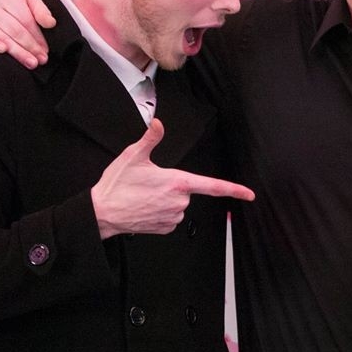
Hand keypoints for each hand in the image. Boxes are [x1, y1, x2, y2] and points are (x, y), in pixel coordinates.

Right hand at [0, 0, 54, 68]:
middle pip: (15, 30)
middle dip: (30, 47)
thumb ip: (42, 11)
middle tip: (41, 60)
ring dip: (18, 52)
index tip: (45, 50)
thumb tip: (50, 23)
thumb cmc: (15, 7)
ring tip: (31, 62)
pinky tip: (3, 51)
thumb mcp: (30, 3)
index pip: (25, 20)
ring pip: (3, 37)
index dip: (37, 36)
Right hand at [91, 119, 254, 238]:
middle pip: (187, 191)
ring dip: (166, 199)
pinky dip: (160, 211)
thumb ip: (150, 138)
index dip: (234, 189)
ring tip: (143, 196)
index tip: (249, 194)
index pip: (213, 186)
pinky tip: (144, 207)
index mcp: (177, 182)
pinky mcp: (165, 228)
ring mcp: (173, 217)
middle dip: (173, 186)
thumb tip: (158, 123)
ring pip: (178, 204)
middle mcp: (179, 202)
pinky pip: (170, 217)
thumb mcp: (133, 156)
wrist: (102, 213)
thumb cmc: (116, 185)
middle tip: (149, 184)